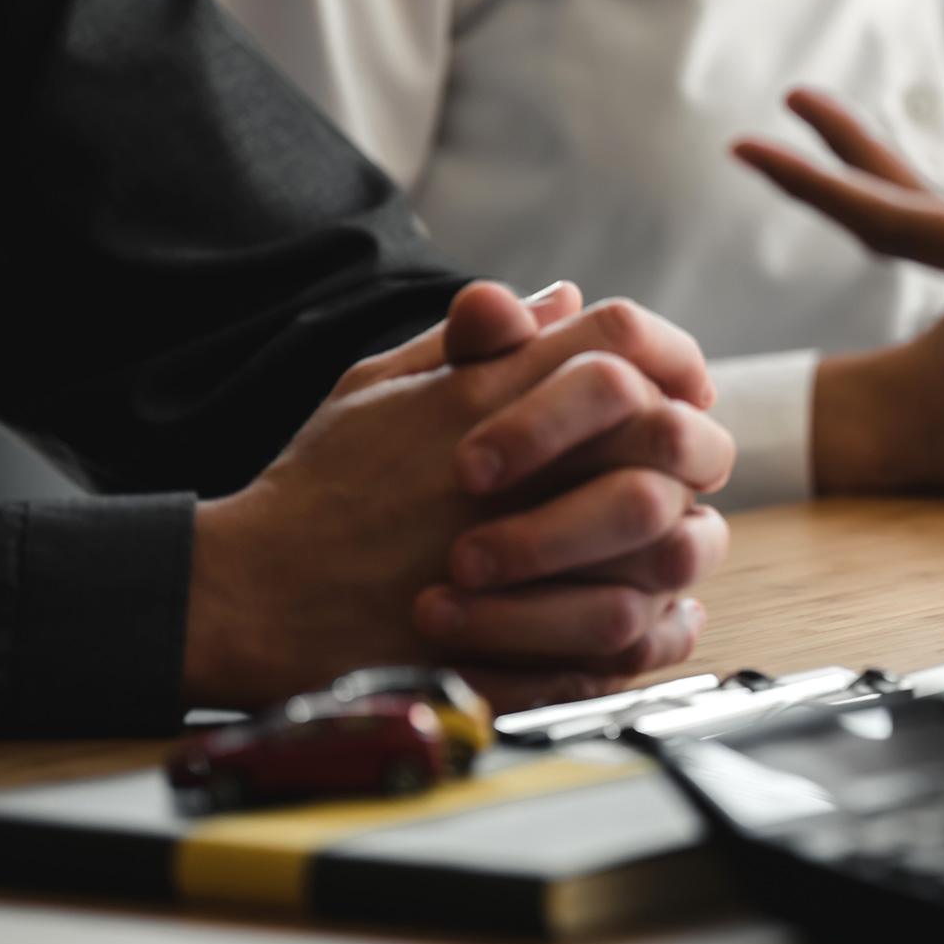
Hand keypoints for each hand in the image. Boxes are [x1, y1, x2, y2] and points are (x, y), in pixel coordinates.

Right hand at [184, 284, 734, 711]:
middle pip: (667, 437)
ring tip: (678, 549)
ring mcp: (520, 565)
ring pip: (668, 542)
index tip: (676, 391)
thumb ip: (475, 340)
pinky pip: (631, 636)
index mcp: (482, 401)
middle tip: (686, 473)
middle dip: (692, 451)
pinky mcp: (518, 644)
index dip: (669, 359)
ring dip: (686, 543)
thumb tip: (566, 300)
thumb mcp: (379, 385)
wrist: (252, 594)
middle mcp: (513, 476)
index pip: (620, 342)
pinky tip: (662, 619)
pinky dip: (661, 630)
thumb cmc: (317, 489)